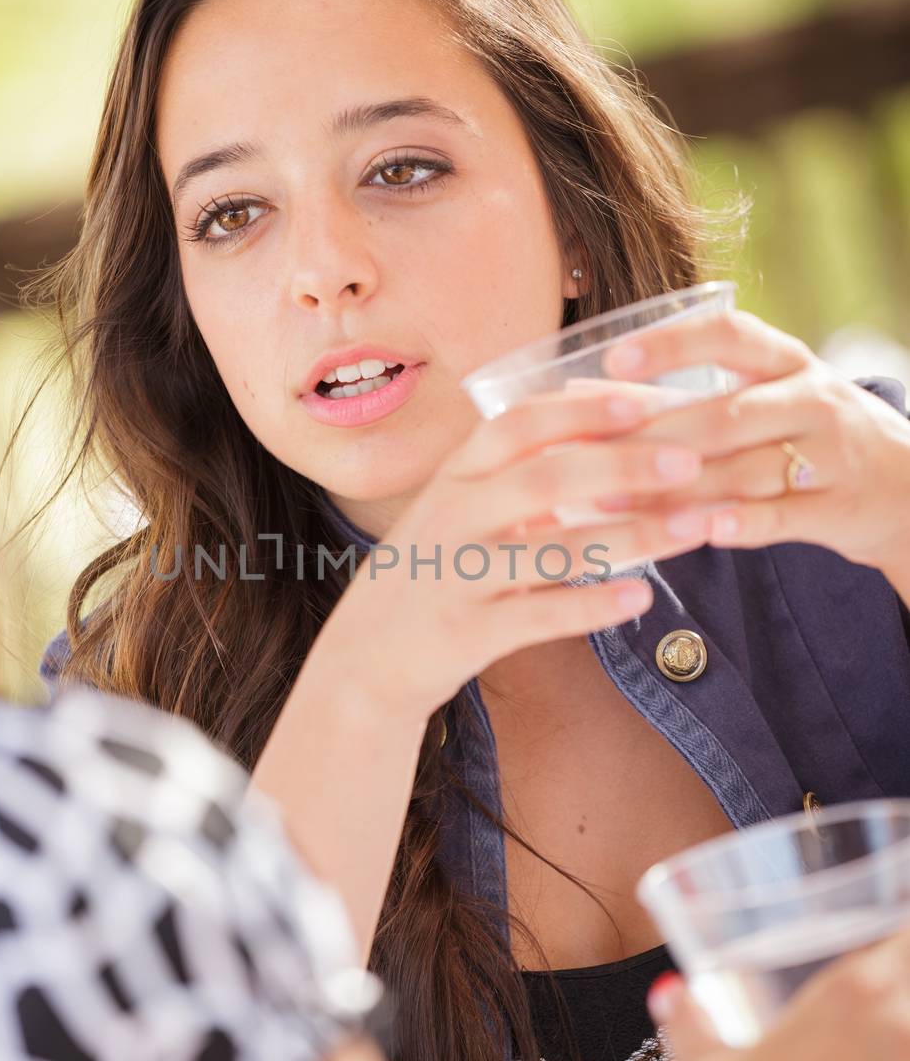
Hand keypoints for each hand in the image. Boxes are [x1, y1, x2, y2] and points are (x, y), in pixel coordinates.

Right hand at [324, 384, 729, 720]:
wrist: (364, 660)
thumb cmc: (431, 574)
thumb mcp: (459, 511)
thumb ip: (519, 477)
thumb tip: (612, 439)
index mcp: (455, 475)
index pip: (520, 424)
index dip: (582, 410)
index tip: (643, 400)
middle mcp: (453, 515)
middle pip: (547, 475)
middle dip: (625, 465)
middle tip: (691, 460)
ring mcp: (458, 574)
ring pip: (555, 548)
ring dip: (633, 536)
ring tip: (695, 527)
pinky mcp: (466, 632)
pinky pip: (539, 615)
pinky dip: (593, 604)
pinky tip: (642, 596)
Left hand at [594, 305, 909, 575]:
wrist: (907, 488)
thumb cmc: (809, 436)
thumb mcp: (766, 399)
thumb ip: (688, 398)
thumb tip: (588, 398)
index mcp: (787, 362)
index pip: (729, 336)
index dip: (671, 343)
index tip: (613, 358)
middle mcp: (811, 400)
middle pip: (725, 413)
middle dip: (652, 435)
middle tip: (587, 453)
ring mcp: (830, 454)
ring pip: (744, 469)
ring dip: (675, 489)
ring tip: (610, 502)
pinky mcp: (838, 507)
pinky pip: (782, 516)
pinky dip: (740, 524)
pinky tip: (697, 530)